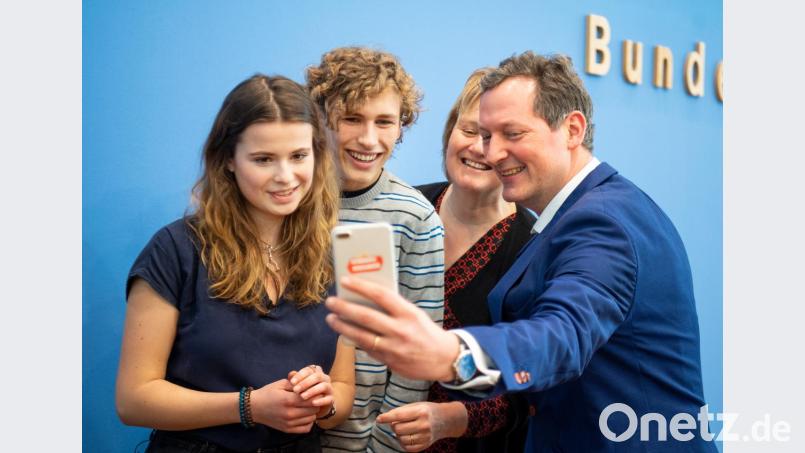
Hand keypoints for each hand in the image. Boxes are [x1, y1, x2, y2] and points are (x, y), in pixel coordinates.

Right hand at [250, 378, 319, 432]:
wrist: (253, 407)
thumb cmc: (267, 393)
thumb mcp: (281, 384)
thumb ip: (296, 383)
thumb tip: (310, 383)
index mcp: (288, 400)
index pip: (311, 399)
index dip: (316, 394)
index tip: (315, 390)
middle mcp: (289, 413)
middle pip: (313, 409)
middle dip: (316, 402)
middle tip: (313, 398)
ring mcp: (288, 423)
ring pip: (311, 419)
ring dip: (313, 412)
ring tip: (308, 406)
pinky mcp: (287, 429)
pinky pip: (306, 428)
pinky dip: (309, 422)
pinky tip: (305, 416)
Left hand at [288, 365, 333, 417]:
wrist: (319, 404)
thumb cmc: (305, 392)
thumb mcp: (298, 385)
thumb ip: (295, 379)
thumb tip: (291, 374)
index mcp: (316, 372)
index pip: (309, 370)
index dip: (300, 375)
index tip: (292, 382)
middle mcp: (324, 378)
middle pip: (317, 376)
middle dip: (305, 383)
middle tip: (295, 390)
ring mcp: (329, 388)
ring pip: (323, 386)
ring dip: (312, 391)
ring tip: (302, 397)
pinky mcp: (331, 399)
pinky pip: (328, 399)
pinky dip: (321, 401)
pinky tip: (313, 403)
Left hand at [325, 276, 459, 381]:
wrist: (444, 359)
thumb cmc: (426, 331)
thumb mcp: (414, 314)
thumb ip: (393, 308)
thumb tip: (366, 298)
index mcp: (408, 313)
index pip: (381, 295)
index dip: (361, 287)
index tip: (345, 281)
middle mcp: (400, 330)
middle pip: (365, 316)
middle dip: (344, 308)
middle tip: (330, 301)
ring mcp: (394, 348)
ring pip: (361, 336)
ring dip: (343, 326)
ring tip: (331, 318)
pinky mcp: (389, 361)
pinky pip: (367, 349)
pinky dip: (355, 340)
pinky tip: (346, 333)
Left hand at [377, 402, 467, 451]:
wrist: (445, 420)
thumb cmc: (427, 410)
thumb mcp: (416, 405)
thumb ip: (401, 411)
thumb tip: (384, 419)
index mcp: (421, 412)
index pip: (399, 416)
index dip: (387, 417)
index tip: (379, 419)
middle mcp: (424, 425)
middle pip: (397, 429)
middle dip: (394, 425)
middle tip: (398, 422)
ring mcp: (425, 437)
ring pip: (400, 439)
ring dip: (398, 434)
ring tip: (405, 428)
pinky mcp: (425, 445)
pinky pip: (406, 447)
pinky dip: (403, 442)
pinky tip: (408, 436)